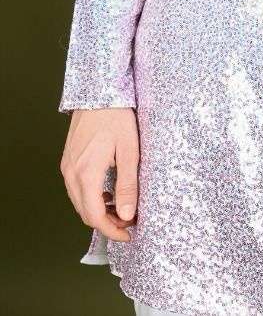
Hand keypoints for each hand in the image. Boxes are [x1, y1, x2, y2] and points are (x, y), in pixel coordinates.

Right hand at [60, 107, 138, 242]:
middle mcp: (72, 173)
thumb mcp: (130, 150)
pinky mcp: (68, 160)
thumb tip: (126, 215)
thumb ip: (128, 185)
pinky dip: (91, 197)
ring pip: (79, 202)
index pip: (95, 216)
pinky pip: (76, 188)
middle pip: (85, 213)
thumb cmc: (116, 116)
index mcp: (87, 173)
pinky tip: (107, 192)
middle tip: (128, 222)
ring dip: (98, 211)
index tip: (128, 234)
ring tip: (121, 208)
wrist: (98, 92)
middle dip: (106, 223)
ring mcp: (67, 166)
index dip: (111, 231)